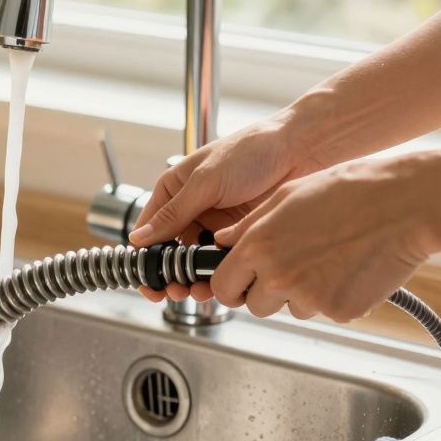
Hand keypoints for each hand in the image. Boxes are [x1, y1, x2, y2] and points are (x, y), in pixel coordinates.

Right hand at [128, 115, 320, 301]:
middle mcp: (192, 209)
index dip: (145, 258)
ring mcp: (216, 224)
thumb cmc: (252, 150)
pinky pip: (223, 262)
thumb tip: (138, 239)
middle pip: (171, 251)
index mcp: (174, 190)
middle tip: (173, 291)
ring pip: (196, 261)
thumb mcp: (206, 181)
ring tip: (198, 291)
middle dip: (170, 274)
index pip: (149, 230)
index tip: (146, 281)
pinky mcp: (239, 236)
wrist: (302, 149)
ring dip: (194, 279)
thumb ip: (174, 213)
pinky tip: (221, 281)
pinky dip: (220, 274)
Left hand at [209, 157, 438, 321]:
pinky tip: (349, 268)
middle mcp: (278, 276)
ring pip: (292, 310)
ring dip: (302, 295)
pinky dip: (334, 297)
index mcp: (258, 246)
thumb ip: (249, 225)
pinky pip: (326, 312)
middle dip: (266, 293)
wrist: (406, 206)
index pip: (224, 285)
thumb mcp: (287, 196)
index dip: (232, 285)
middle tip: (291, 269)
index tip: (240, 283)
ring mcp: (309, 297)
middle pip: (255, 306)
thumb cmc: (350, 192)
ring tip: (328, 260)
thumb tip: (222, 241)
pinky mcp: (340, 311)